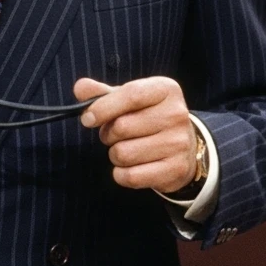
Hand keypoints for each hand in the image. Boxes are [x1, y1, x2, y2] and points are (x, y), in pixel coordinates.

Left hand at [73, 76, 196, 193]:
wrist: (184, 146)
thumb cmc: (149, 117)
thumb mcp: (129, 99)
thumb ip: (102, 93)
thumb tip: (80, 88)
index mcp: (165, 89)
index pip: (131, 94)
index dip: (103, 107)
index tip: (87, 118)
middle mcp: (176, 114)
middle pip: (122, 127)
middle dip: (108, 134)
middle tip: (116, 135)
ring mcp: (179, 143)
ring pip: (123, 154)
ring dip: (115, 154)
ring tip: (127, 149)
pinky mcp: (176, 169)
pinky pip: (131, 176)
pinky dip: (121, 174)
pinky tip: (131, 166)